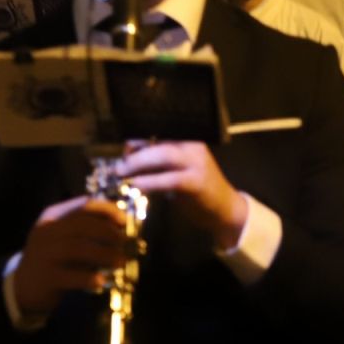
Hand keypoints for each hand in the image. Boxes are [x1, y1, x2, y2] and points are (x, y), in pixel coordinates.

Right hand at [10, 195, 130, 317]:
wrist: (23, 286)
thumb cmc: (54, 259)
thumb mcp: (66, 239)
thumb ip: (88, 231)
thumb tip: (124, 229)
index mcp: (53, 216)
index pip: (84, 205)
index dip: (108, 210)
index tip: (125, 220)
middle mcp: (47, 231)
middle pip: (83, 225)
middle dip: (109, 233)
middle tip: (127, 243)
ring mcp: (44, 253)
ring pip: (79, 248)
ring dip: (105, 254)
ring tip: (121, 262)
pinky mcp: (46, 276)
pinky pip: (72, 275)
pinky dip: (90, 277)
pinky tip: (102, 281)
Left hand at [112, 141, 248, 250]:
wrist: (225, 209)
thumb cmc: (198, 190)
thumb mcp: (179, 171)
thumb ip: (158, 163)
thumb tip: (128, 158)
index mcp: (189, 140)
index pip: (159, 133)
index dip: (138, 140)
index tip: (124, 151)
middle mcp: (194, 147)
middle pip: (159, 143)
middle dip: (135, 155)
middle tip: (118, 167)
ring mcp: (197, 163)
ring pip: (163, 156)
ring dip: (138, 165)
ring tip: (122, 175)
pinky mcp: (196, 182)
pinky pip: (168, 179)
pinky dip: (150, 182)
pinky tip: (137, 186)